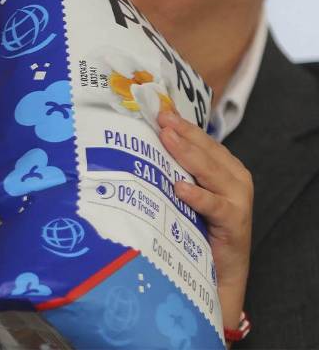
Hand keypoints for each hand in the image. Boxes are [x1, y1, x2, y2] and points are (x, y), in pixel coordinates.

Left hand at [157, 110, 252, 328]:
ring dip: (187, 155)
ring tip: (167, 139)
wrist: (218, 272)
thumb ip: (177, 169)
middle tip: (160, 118)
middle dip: (183, 133)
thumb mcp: (187, 193)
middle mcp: (235, 179)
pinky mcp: (234, 223)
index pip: (203, 140)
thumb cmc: (199, 227)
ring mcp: (238, 200)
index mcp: (226, 167)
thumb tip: (146, 142)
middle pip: (207, 150)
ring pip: (211, 171)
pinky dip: (197, 195)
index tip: (160, 110)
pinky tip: (180, 187)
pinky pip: (215, 205)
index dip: (182, 125)